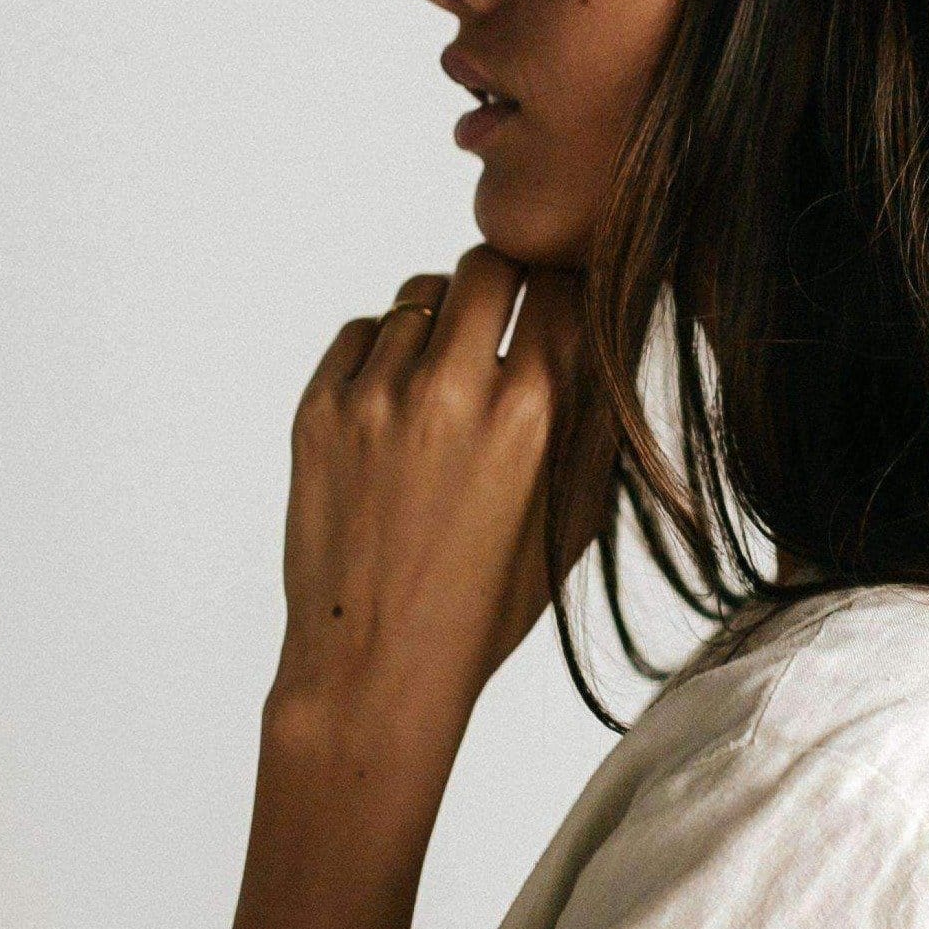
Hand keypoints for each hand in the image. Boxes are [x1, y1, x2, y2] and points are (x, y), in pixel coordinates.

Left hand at [268, 243, 609, 735]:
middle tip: (505, 318)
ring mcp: (377, 394)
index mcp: (534, 411)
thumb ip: (595, 418)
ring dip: (442, 320)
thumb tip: (609, 333)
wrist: (377, 666)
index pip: (562, 283)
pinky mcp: (318, 409)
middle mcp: (454, 388)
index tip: (562, 304)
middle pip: (489, 262)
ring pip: (421, 293)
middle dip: (505, 282)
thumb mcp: (575, 512)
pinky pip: (362, 330)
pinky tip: (400, 405)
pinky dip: (385, 351)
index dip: (568, 288)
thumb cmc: (489, 602)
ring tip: (447, 378)